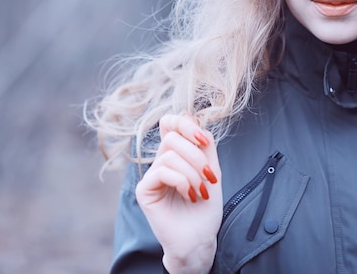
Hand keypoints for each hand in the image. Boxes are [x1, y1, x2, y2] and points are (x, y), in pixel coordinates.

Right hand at [135, 114, 221, 273]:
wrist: (200, 238)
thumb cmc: (206, 208)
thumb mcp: (211, 170)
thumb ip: (204, 144)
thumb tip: (190, 117)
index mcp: (176, 154)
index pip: (171, 123)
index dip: (186, 124)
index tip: (204, 142)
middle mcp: (161, 161)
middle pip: (172, 137)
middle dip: (196, 156)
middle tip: (208, 178)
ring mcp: (151, 175)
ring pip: (169, 155)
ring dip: (192, 174)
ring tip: (200, 192)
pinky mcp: (144, 190)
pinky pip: (161, 171)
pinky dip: (182, 181)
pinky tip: (189, 196)